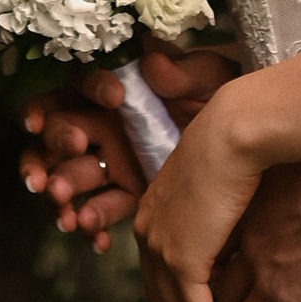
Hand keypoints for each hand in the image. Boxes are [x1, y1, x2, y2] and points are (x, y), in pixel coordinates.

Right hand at [21, 47, 241, 250]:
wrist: (247, 140)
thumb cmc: (224, 97)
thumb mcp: (209, 79)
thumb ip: (183, 73)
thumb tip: (153, 64)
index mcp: (114, 92)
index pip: (78, 87)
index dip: (78, 92)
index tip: (108, 100)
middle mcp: (104, 126)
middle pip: (58, 134)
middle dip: (54, 150)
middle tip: (56, 169)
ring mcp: (111, 163)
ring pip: (70, 177)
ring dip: (62, 194)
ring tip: (68, 213)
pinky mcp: (127, 195)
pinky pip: (98, 212)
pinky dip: (93, 225)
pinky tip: (98, 237)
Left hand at [132, 83, 268, 301]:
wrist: (233, 133)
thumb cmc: (236, 147)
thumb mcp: (216, 186)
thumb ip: (214, 214)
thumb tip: (233, 236)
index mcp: (152, 213)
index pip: (160, 269)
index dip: (186, 294)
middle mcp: (147, 233)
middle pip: (163, 295)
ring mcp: (160, 248)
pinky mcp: (182, 261)